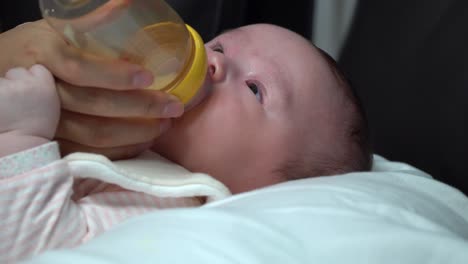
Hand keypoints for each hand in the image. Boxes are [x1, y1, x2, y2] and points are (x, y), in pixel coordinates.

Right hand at [0, 20, 183, 158]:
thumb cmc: (31, 52)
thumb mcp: (53, 32)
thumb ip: (90, 23)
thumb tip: (129, 5)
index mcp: (44, 54)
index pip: (81, 69)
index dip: (116, 76)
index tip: (148, 77)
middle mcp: (41, 91)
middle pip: (95, 107)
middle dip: (140, 108)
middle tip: (173, 107)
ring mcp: (43, 122)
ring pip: (94, 135)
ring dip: (135, 132)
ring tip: (164, 125)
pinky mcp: (50, 144)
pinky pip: (88, 153)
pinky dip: (119, 150)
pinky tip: (142, 143)